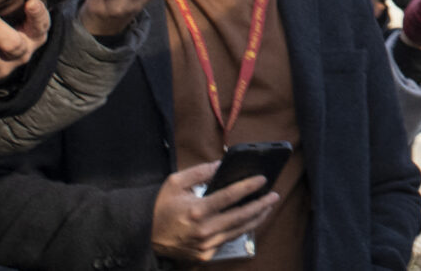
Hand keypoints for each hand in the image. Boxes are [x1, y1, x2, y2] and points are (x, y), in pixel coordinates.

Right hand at [152, 161, 281, 261]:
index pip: (230, 197)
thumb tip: (222, 164)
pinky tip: (249, 220)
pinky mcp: (205, 255)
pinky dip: (241, 229)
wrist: (146, 236)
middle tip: (274, 195)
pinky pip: (228, 240)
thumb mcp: (176, 183)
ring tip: (267, 206)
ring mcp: (205, 245)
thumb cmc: (162, 207)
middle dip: (261, 205)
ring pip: (239, 231)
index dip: (249, 187)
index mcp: (197, 210)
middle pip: (241, 216)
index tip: (263, 179)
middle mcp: (204, 230)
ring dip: (256, 218)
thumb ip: (201, 172)